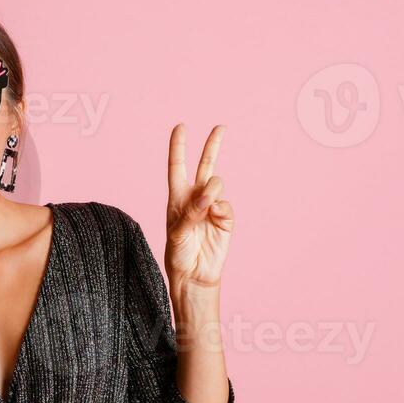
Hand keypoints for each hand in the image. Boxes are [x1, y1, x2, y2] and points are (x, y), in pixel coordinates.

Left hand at [164, 123, 233, 291]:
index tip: (180, 127)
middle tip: (220, 127)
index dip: (178, 147)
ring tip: (205, 211)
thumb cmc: (178, 255)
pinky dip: (220, 210)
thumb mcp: (177, 233)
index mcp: (177, 198)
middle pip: (204, 166)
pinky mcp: (226, 218)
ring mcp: (212, 207)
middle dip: (212, 146)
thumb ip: (191, 212)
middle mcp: (196, 198)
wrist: (194, 275)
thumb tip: (210, 196)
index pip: (177, 167)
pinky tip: (215, 221)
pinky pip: (226, 204)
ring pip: (216, 183)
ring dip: (211, 192)